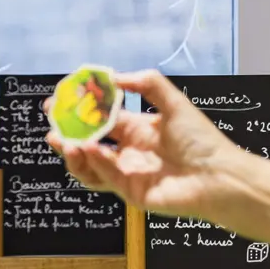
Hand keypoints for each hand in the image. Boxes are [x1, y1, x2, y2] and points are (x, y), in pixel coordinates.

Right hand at [44, 70, 264, 220]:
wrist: (217, 177)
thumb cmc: (201, 140)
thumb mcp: (174, 102)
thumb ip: (147, 84)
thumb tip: (115, 76)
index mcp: (139, 129)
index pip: (102, 118)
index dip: (80, 111)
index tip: (60, 101)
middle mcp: (130, 151)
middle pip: (89, 142)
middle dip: (68, 134)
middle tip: (52, 125)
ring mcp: (127, 173)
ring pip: (89, 164)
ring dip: (74, 152)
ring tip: (63, 141)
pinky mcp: (129, 192)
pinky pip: (103, 177)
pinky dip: (94, 163)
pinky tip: (90, 149)